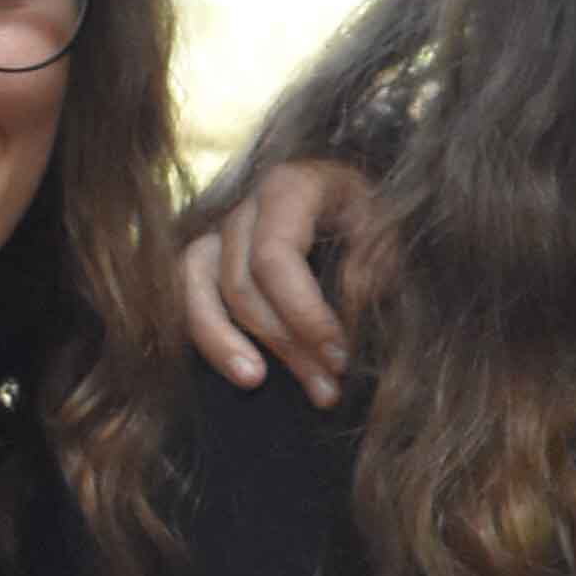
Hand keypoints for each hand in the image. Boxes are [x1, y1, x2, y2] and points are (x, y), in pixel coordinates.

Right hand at [183, 156, 374, 402]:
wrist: (354, 203)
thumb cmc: (372, 216)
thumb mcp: (389, 225)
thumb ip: (376, 257)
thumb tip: (358, 293)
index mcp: (289, 188)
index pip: (275, 258)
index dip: (302, 314)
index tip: (338, 357)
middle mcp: (245, 207)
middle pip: (242, 282)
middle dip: (284, 342)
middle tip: (326, 387)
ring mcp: (219, 231)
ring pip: (199, 287)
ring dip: (223, 342)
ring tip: (253, 382)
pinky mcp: (207, 258)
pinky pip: (186, 293)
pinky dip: (204, 333)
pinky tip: (234, 367)